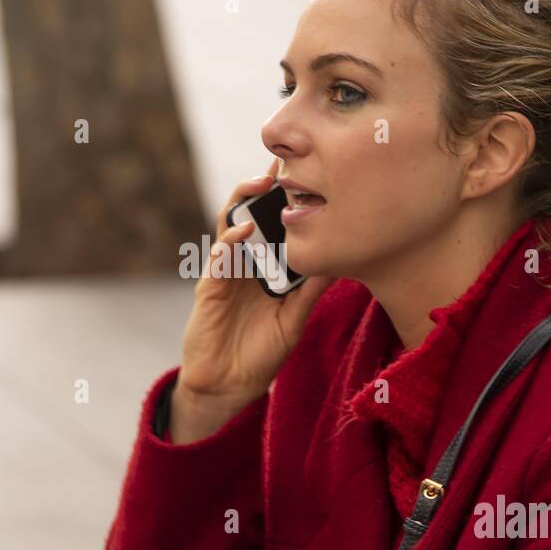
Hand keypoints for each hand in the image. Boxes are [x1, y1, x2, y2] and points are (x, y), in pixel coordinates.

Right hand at [170, 158, 333, 440]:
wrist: (229, 386)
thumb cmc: (261, 353)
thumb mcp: (295, 319)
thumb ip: (311, 290)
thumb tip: (340, 259)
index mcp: (268, 267)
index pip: (276, 225)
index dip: (285, 199)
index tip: (306, 171)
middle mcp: (246, 264)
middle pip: (251, 215)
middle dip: (262, 188)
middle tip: (281, 162)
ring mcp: (226, 273)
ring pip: (230, 227)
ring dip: (242, 203)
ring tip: (260, 183)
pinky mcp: (210, 288)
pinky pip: (218, 259)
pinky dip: (230, 244)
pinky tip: (243, 233)